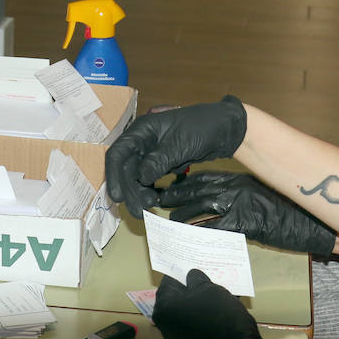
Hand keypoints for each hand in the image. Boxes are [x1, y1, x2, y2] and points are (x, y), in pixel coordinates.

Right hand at [105, 96, 246, 212]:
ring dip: (139, 193)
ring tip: (149, 207)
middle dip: (129, 190)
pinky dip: (149, 190)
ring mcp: (151, 152)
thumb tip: (140, 178)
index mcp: (142, 130)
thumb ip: (159, 160)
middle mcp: (142, 141)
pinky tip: (155, 201)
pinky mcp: (161, 162)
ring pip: (136, 176)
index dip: (114, 174)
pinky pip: (149, 179)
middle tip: (136, 211)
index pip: (118, 152)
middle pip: (126, 168)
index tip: (117, 196)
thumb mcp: (180, 144)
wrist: (224, 129)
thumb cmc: (202, 127)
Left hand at [153, 269, 270, 338]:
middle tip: (204, 278)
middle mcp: (166, 325)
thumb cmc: (218, 315)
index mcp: (164, 309)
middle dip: (190, 287)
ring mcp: (178, 337)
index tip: (190, 265)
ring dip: (198, 301)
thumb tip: (192, 276)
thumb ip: (195, 278)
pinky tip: (218, 306)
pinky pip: (194, 322)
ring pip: (187, 311)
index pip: (168, 282)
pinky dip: (203, 314)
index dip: (181, 272)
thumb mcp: (207, 287)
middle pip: (177, 298)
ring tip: (215, 291)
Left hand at [159, 172, 336, 255]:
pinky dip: (199, 235)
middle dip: (175, 197)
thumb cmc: (287, 209)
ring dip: (182, 217)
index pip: (203, 177)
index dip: (183, 183)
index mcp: (238, 178)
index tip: (168, 188)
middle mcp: (235, 187)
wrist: (309, 221)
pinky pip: (214, 229)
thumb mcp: (259, 194)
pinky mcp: (244, 223)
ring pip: (200, 209)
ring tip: (171, 224)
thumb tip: (217, 204)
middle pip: (196, 190)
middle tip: (161, 203)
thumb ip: (238, 194)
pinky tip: (189, 240)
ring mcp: (238, 204)